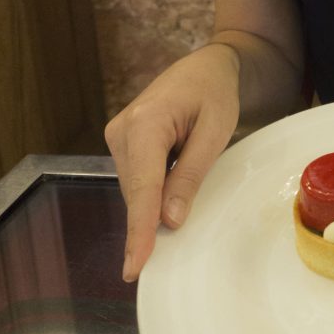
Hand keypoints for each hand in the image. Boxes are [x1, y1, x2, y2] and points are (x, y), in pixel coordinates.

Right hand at [105, 42, 240, 281]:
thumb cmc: (215, 92)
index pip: (143, 187)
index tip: (134, 267)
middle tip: (182, 224)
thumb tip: (170, 221)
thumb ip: (191, 175)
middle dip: (154, 216)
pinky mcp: (122, 141)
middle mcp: (122, 129)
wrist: (206, 66)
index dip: (140, 230)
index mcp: (146, 123)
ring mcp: (118, 135)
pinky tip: (171, 183)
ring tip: (186, 176)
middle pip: (137, 192)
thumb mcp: (215, 132)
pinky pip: (137, 179)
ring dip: (156, 200)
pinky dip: (153, 190)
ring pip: (135, 189)